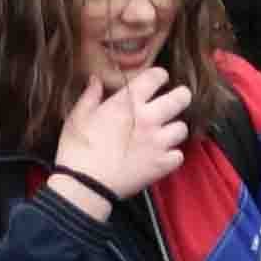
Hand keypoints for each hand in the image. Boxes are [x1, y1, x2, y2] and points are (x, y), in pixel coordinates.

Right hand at [52, 64, 189, 204]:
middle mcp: (149, 119)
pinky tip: (161, 155)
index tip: (158, 79)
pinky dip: (172, 155)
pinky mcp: (162, 164)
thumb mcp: (77, 117)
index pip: (156, 77)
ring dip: (174, 129)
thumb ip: (90, 96)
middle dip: (181, 96)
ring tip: (164, 132)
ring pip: (182, 128)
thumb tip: (96, 80)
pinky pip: (179, 155)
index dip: (159, 75)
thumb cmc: (77, 149)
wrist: (84, 185)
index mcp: (128, 104)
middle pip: (182, 98)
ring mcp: (158, 142)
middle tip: (175, 100)